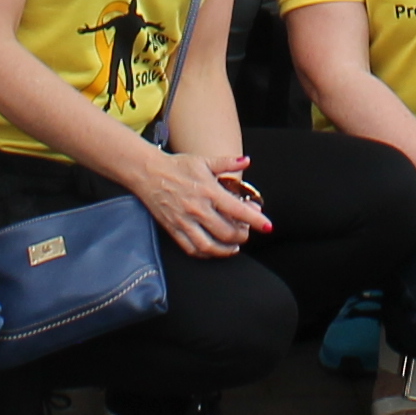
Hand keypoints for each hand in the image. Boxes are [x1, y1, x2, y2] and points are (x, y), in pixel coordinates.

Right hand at [133, 146, 265, 258]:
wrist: (148, 172)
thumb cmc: (177, 166)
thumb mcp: (204, 160)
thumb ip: (227, 163)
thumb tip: (247, 161)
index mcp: (208, 191)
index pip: (237, 210)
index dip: (255, 220)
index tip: (267, 226)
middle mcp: (197, 209)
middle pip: (226, 232)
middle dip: (241, 235)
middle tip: (245, 232)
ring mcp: (184, 221)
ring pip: (209, 246)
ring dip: (225, 250)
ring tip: (234, 247)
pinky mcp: (173, 229)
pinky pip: (191, 249)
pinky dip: (205, 254)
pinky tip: (213, 249)